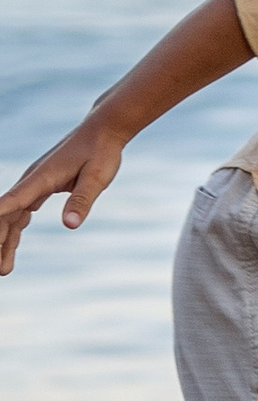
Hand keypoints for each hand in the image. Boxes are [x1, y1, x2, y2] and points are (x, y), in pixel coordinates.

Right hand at [0, 109, 130, 274]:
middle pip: (7, 214)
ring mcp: (35, 183)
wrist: (104, 129)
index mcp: (41, 178)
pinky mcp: (42, 185)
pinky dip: (16, 228)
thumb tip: (70, 225)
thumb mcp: (97, 177)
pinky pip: (22, 210)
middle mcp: (32, 180)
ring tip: (5, 269)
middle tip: (1, 271)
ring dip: (6, 240)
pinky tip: (11, 244)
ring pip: (13, 215)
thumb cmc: (101, 151)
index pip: (12, 201)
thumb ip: (82, 200)